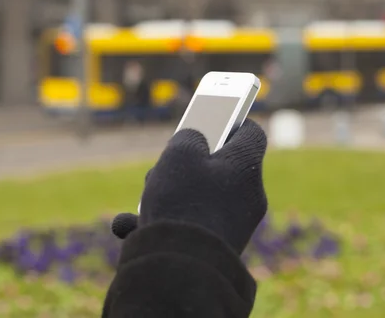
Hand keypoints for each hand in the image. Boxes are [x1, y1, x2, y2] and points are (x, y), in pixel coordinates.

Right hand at [112, 119, 267, 253]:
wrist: (181, 267)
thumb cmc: (183, 202)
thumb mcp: (179, 154)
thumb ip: (188, 138)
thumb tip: (194, 143)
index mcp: (247, 166)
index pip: (253, 133)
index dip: (234, 121)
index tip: (215, 118)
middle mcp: (248, 195)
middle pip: (222, 165)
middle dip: (190, 161)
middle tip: (169, 162)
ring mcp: (235, 223)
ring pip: (202, 194)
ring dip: (172, 191)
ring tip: (149, 197)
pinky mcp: (217, 245)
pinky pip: (192, 222)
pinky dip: (166, 220)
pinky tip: (132, 224)